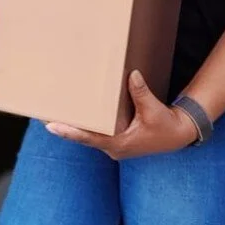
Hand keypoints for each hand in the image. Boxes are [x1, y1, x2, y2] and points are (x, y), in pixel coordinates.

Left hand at [46, 70, 197, 158]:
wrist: (179, 134)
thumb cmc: (166, 126)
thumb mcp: (153, 110)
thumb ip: (141, 93)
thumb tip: (132, 75)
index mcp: (118, 144)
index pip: (88, 138)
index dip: (69, 132)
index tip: (51, 126)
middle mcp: (113, 149)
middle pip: (84, 137)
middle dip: (67, 127)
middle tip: (45, 117)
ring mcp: (115, 146)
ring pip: (91, 136)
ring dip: (76, 127)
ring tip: (55, 116)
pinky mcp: (119, 141)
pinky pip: (98, 134)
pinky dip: (89, 125)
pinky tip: (80, 116)